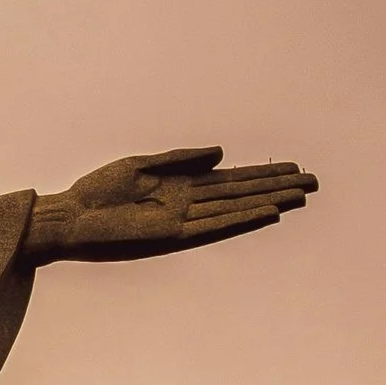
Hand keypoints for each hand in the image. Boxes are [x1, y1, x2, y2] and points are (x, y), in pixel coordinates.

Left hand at [25, 147, 316, 263]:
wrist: (73, 214)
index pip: (232, 178)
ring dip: (267, 200)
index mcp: (182, 183)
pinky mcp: (173, 232)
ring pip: (236, 207)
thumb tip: (222, 153)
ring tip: (298, 196)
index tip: (292, 167)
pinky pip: (214, 224)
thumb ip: (183, 158)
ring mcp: (184, 217)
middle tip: (312, 182)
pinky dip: (239, 218)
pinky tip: (264, 211)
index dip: (263, 173)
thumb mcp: (142, 164)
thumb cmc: (100, 189)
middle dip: (276, 186)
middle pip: (243, 191)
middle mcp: (190, 201)